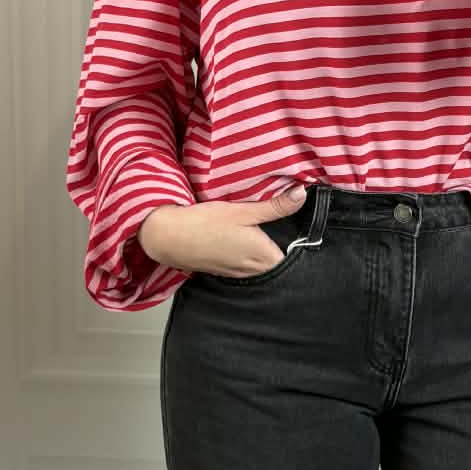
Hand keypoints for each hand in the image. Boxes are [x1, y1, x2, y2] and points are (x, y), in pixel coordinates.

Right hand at [138, 185, 306, 277]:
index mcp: (264, 257)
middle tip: (281, 227)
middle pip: (277, 263)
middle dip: (281, 248)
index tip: (297, 229)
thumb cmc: (206, 224)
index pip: (293, 258)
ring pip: (261, 267)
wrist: (168, 237)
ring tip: (261, 234)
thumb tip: (302, 194)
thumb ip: (275, 206)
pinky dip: (247, 258)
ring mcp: (237, 274)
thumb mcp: (243, 210)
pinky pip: (244, 268)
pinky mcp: (224, 272)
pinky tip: (240, 242)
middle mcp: (253, 271)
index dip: (297, 245)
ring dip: (262, 254)